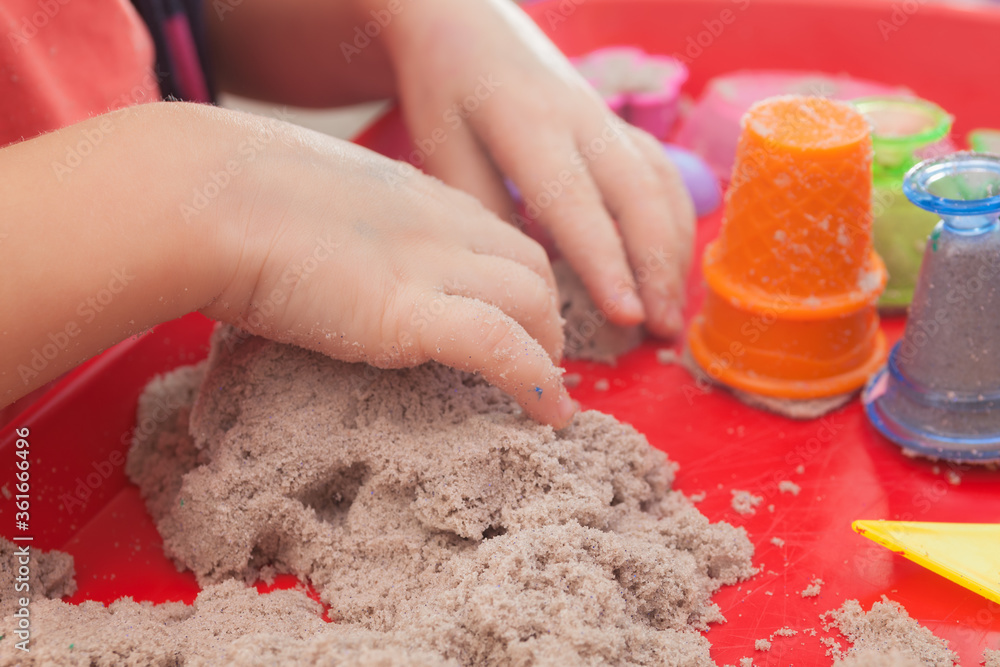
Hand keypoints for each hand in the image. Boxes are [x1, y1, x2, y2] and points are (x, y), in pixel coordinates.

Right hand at [203, 107, 573, 426]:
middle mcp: (435, 223)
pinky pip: (500, 346)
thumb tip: (326, 258)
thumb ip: (337, 225)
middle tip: (537, 356)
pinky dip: (536, 381)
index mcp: (411, 196)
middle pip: (531, 263)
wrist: (200, 197)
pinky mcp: (405, 312)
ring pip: (533, 298)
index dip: (514, 276)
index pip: (493, 231)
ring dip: (549, 349)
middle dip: (546, 314)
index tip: (512, 313)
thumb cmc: (225, 196)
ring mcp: (427, 265)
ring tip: (546, 393)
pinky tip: (549, 415)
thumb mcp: (304, 198)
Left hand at [370, 0, 694, 336]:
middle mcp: (581, 118)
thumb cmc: (444, 86)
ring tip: (670, 313)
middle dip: (656, 267)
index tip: (627, 315)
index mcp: (529, 122)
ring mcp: (606, 118)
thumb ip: (483, 206)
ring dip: (674, 251)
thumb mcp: (442, 144)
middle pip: (638, 195)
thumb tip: (526, 272)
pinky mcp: (616, 123)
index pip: (577, 202)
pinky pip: (660, 173)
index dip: (606, 262)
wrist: (465, 18)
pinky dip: (675, 222)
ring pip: (660, 184)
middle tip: (659, 330)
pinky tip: (672, 264)